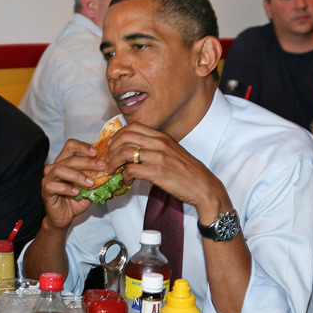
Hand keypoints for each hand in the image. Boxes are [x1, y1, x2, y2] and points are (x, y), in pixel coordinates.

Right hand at [41, 139, 105, 229]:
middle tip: (102, 166)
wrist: (64, 216)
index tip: (97, 152)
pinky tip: (76, 193)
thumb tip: (111, 170)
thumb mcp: (89, 187)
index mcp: (65, 161)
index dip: (83, 146)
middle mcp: (55, 167)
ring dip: (78, 175)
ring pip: (60, 169)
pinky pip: (53, 186)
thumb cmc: (76, 200)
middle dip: (88, 162)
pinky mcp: (46, 190)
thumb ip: (97, 177)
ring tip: (90, 183)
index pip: (70, 145)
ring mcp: (48, 178)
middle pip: (70, 158)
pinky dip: (66, 188)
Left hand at [107, 122, 231, 215]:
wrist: (203, 186)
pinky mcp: (157, 172)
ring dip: (113, 162)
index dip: (118, 135)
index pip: (133, 126)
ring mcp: (158, 157)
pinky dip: (124, 176)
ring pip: (124, 152)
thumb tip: (135, 150)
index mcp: (162, 136)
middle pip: (125, 136)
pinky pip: (131, 170)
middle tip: (108, 159)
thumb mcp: (171, 152)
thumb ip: (155, 147)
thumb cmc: (187, 172)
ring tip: (112, 171)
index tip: (112, 145)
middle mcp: (159, 143)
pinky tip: (127, 181)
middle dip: (111, 148)